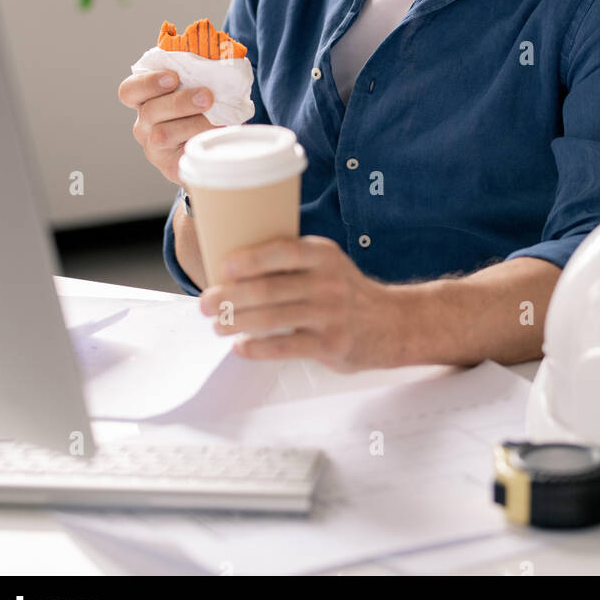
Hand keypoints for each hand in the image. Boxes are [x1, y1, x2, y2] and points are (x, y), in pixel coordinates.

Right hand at [118, 70, 215, 184]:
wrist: (214, 142)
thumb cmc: (202, 105)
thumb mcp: (194, 84)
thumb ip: (195, 71)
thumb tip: (215, 54)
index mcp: (144, 100)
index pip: (130, 91)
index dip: (148, 83)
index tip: (173, 77)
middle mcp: (144, 124)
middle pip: (150, 111)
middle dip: (180, 102)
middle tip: (207, 97)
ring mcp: (154, 147)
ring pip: (163, 135)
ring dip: (193, 124)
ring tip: (218, 119)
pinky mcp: (170, 166)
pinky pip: (180, 157)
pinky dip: (199, 144)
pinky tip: (216, 135)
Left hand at [199, 235, 405, 371]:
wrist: (394, 323)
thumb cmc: (347, 292)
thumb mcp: (327, 266)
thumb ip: (292, 265)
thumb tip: (233, 271)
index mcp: (323, 255)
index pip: (281, 251)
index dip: (249, 259)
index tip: (222, 267)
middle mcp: (328, 281)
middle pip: (269, 289)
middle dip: (230, 296)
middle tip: (205, 303)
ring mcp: (331, 314)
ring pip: (273, 318)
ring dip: (237, 322)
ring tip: (216, 325)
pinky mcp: (332, 344)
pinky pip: (285, 346)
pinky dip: (257, 347)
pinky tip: (240, 346)